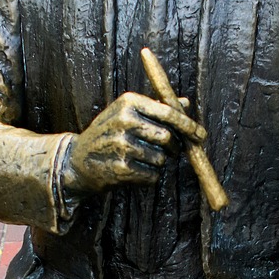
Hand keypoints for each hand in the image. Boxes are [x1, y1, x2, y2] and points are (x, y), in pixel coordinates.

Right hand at [62, 92, 205, 195]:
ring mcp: (122, 144)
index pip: (168, 112)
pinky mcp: (121, 168)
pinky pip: (152, 176)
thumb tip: (185, 102)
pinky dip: (149, 177)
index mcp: (129, 101)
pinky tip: (134, 171)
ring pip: (161, 159)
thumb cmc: (108, 133)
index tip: (201, 135)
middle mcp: (125, 120)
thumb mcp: (127, 112)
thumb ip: (156, 107)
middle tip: (171, 151)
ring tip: (142, 160)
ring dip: (158, 163)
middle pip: (168, 137)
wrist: (77, 161)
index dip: (188, 125)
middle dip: (174, 147)